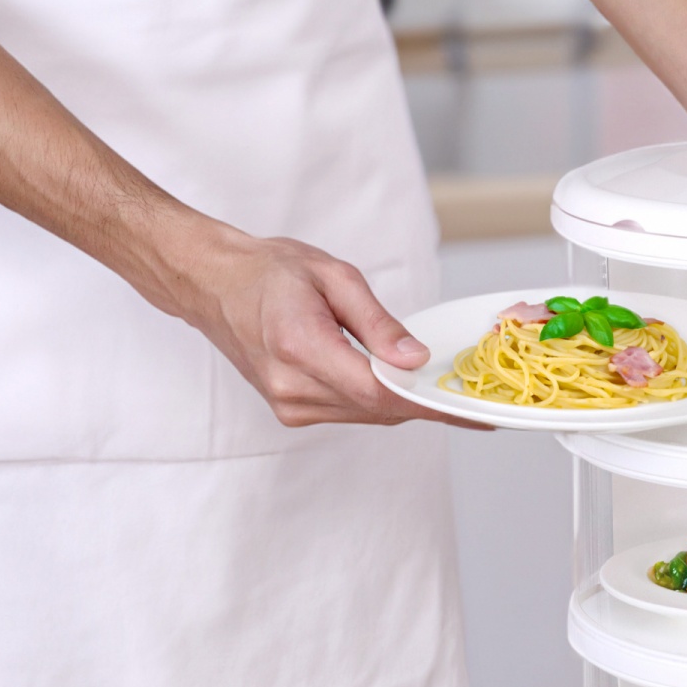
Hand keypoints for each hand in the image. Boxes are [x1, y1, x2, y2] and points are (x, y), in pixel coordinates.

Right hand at [145, 218, 486, 428]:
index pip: (377, 389)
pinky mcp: (291, 411)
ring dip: (404, 402)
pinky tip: (398, 386)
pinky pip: (351, 412)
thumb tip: (415, 359)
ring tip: (441, 391)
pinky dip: (378, 400)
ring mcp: (288, 404)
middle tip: (472, 401)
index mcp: (299, 346)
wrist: (214, 284)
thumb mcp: (334, 276)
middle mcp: (292, 386)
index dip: (428, 402)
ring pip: (368, 414)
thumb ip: (378, 322)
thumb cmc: (269, 271)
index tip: (468, 411)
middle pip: (378, 408)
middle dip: (426, 403)